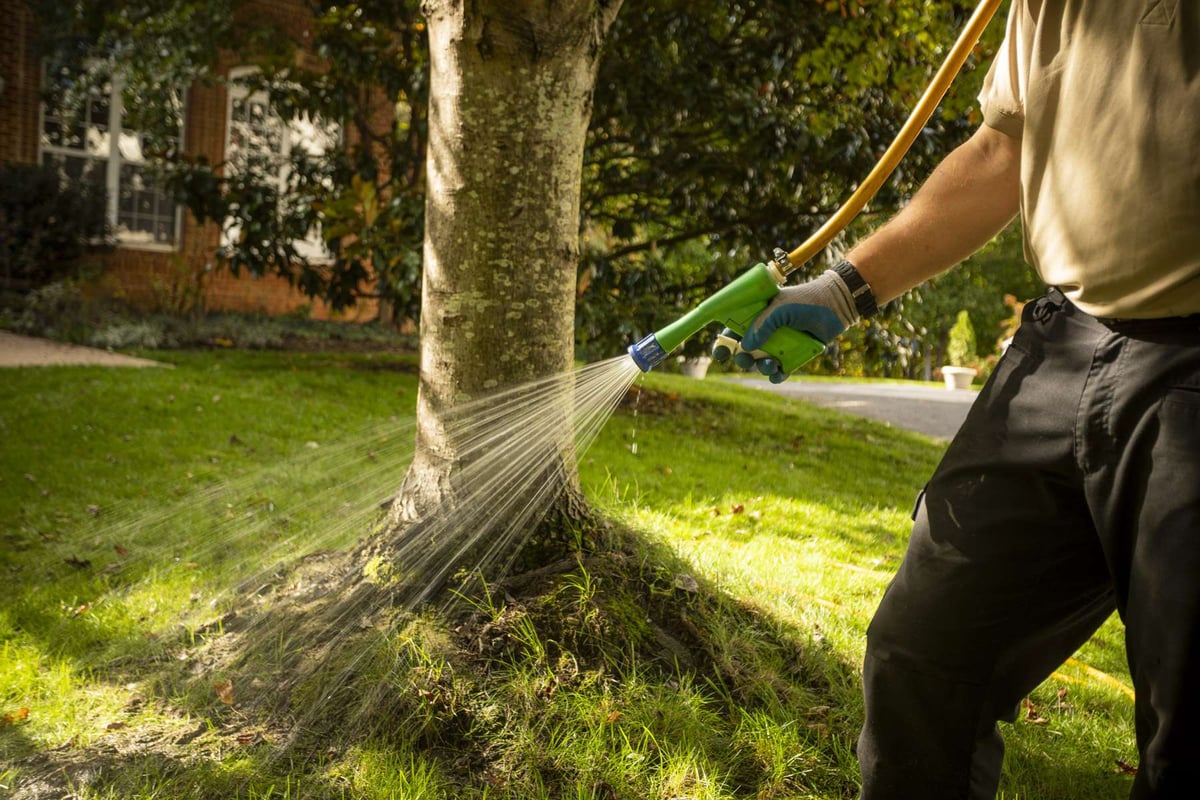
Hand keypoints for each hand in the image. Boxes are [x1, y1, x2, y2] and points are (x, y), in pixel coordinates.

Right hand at [712, 269, 857, 381]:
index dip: (724, 343)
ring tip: (771, 363)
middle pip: (744, 351)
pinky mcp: (793, 357)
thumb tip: (745, 347)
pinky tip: (778, 372)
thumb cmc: (806, 301)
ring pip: (760, 363)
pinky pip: (779, 371)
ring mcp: (779, 345)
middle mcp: (766, 332)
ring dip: (760, 367)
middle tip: (745, 359)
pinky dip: (776, 375)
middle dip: (741, 359)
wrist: (835, 306)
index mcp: (757, 316)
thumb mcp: (780, 308)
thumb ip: (762, 325)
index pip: (733, 330)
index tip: (720, 352)